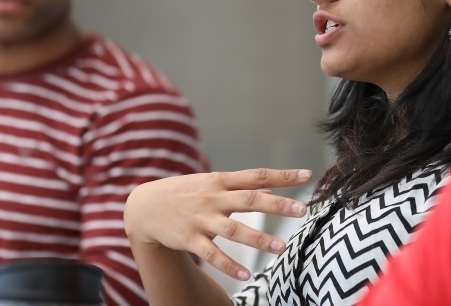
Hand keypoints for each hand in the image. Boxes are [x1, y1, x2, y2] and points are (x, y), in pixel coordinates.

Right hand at [124, 168, 311, 280]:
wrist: (143, 206)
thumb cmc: (186, 193)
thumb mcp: (211, 183)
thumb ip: (240, 186)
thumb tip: (270, 187)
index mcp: (221, 181)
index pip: (257, 175)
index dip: (282, 175)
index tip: (307, 174)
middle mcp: (213, 197)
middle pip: (250, 199)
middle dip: (277, 205)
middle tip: (303, 210)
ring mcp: (201, 218)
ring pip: (233, 229)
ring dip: (258, 239)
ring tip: (281, 248)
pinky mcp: (188, 238)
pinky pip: (211, 254)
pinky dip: (229, 265)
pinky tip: (245, 275)